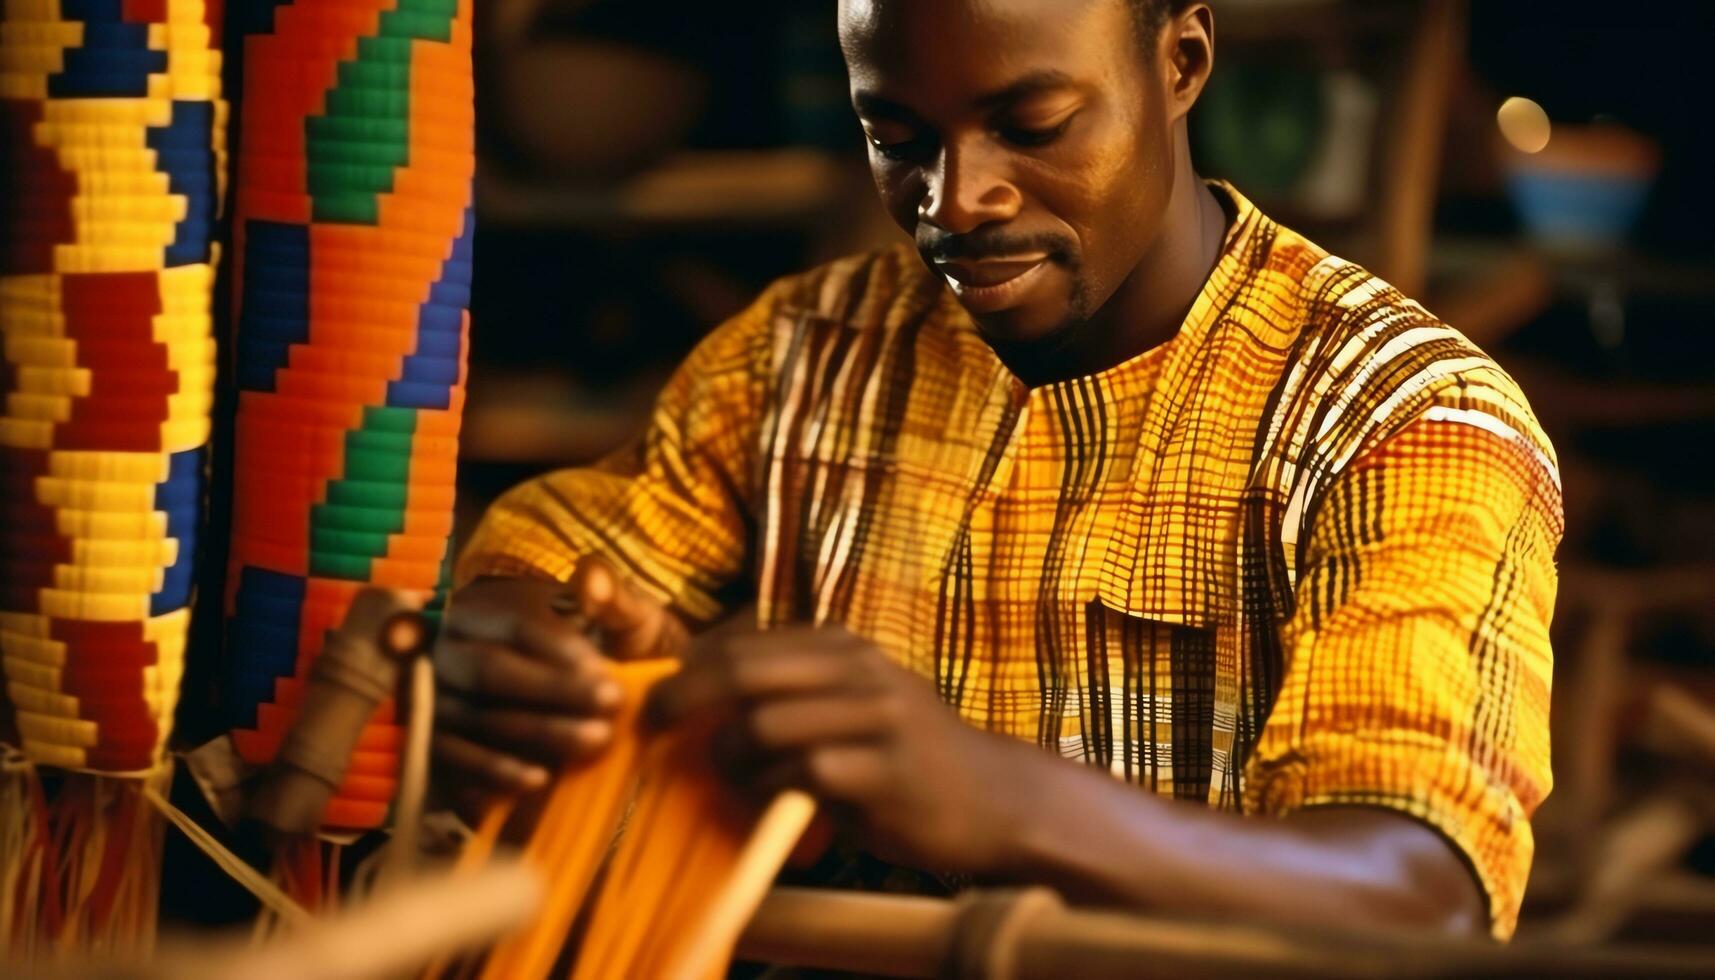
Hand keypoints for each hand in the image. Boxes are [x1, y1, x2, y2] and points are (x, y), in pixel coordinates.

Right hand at [431, 556, 688, 817]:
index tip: (603, 667)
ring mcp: (430, 705)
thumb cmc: (600, 661)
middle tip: (612, 702)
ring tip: (598, 738)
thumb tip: (592, 579)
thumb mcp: (615, 622)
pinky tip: (540, 779)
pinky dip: (496, 771)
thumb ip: (610, 596)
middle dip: (554, 690)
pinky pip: (456, 763)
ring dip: (540, 732)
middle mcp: (444, 657)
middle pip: (491, 671)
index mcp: (480, 618)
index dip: (557, 647)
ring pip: (480, 718)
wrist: (590, 718)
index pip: (513, 629)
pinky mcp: (431, 753)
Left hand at [644, 625, 1033, 873]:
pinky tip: (777, 807)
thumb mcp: (856, 703)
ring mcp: (876, 717)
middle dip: (684, 699)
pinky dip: (774, 793)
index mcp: (844, 646)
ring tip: (731, 780)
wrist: (997, 799)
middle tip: (652, 728)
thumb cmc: (909, 757)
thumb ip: (793, 692)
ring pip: (766, 724)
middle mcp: (859, 669)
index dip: (689, 668)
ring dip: (731, 759)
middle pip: (743, 670)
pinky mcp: (886, 771)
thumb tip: (704, 700)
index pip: (745, 640)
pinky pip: (802, 775)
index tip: (657, 696)